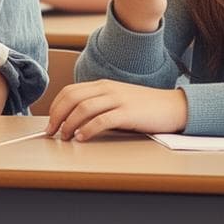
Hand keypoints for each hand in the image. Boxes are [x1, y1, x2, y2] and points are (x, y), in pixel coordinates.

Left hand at [45, 81, 187, 140]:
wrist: (173, 106)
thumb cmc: (144, 108)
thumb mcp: (117, 100)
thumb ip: (98, 105)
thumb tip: (74, 121)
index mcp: (103, 85)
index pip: (70, 91)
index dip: (55, 107)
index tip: (50, 123)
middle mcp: (108, 89)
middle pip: (72, 98)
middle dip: (57, 116)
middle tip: (51, 132)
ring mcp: (118, 99)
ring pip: (83, 108)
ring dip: (69, 124)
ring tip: (65, 137)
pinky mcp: (128, 113)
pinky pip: (102, 119)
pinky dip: (88, 129)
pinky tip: (82, 137)